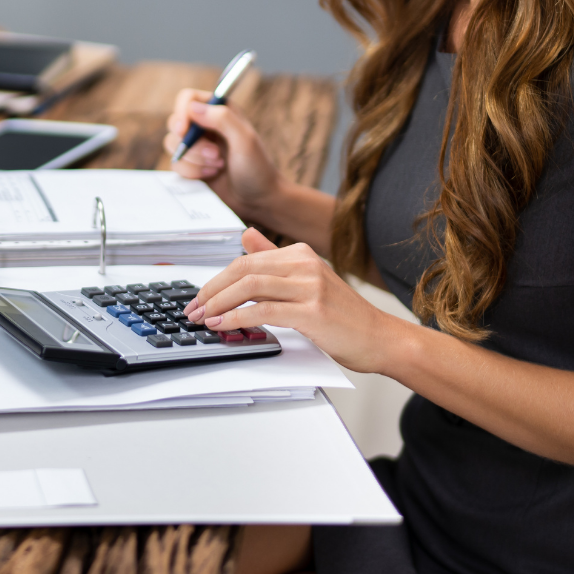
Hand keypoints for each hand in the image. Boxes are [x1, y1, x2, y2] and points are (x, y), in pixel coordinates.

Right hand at [164, 89, 289, 222]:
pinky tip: (211, 175)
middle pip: (176, 123)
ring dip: (194, 160)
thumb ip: (222, 119)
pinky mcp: (190, 164)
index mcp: (220, 110)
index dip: (182, 112)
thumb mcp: (245, 140)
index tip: (184, 131)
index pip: (188, 99)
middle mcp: (205, 125)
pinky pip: (176, 164)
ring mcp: (196, 146)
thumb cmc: (257, 168)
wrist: (258, 201)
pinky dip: (191, 172)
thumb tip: (192, 107)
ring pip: (172, 145)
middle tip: (215, 155)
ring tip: (218, 166)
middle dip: (192, 144)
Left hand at [185, 229, 409, 374]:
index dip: (217, 279)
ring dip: (219, 303)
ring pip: (250, 286)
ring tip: (203, 318)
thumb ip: (274, 258)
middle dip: (211, 290)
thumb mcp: (307, 280)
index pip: (245, 260)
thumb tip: (245, 236)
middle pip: (243, 269)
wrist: (380, 338)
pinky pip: (264, 310)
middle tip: (193, 309)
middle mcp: (305, 264)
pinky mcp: (312, 311)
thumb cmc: (343, 316)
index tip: (199, 298)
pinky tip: (224, 324)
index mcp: (300, 254)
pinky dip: (237, 317)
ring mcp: (310, 285)